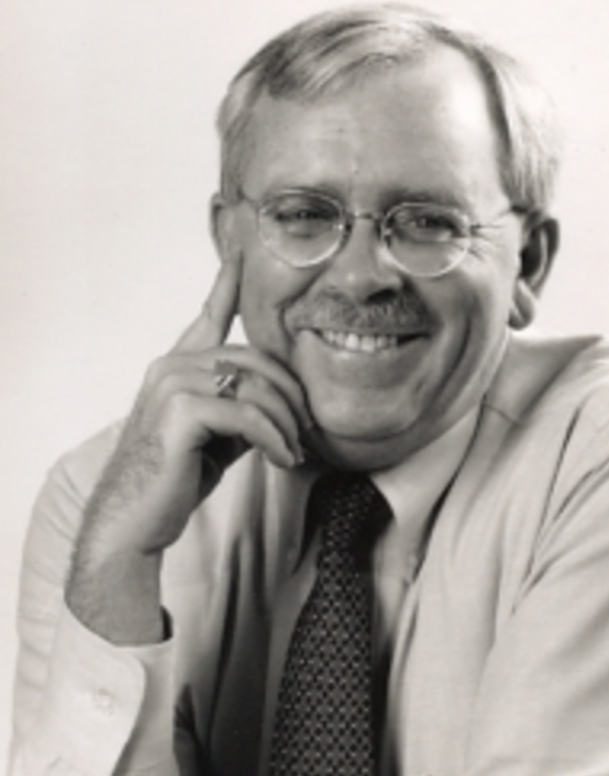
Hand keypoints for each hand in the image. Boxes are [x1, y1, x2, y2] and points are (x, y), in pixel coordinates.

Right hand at [66, 251, 310, 642]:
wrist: (133, 521)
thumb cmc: (174, 479)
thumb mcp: (215, 437)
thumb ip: (240, 409)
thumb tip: (280, 405)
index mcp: (177, 366)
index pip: (208, 316)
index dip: (227, 285)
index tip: (242, 255)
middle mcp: (171, 366)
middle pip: (254, 359)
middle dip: (290, 394)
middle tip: (307, 429)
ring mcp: (172, 384)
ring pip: (255, 387)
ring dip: (286, 422)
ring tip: (296, 451)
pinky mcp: (180, 411)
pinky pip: (249, 415)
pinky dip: (275, 438)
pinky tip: (285, 458)